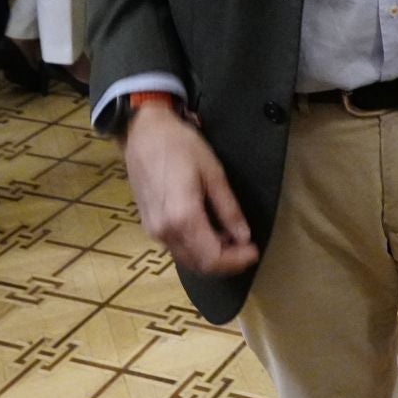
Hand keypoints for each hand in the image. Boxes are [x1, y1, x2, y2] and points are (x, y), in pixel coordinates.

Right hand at [122, 106, 259, 274]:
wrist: (143, 133)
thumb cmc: (181, 146)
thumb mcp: (213, 173)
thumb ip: (229, 208)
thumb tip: (244, 236)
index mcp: (182, 218)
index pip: (212, 258)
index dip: (236, 261)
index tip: (254, 251)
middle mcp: (165, 232)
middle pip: (199, 264)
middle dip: (226, 262)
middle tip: (247, 248)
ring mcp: (154, 230)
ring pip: (187, 258)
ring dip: (211, 255)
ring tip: (233, 239)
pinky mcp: (149, 225)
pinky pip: (176, 247)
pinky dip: (197, 247)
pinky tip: (212, 232)